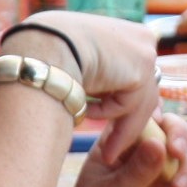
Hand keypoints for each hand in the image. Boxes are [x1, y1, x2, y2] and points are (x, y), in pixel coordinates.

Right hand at [8, 11, 159, 164]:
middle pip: (144, 88)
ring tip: (107, 155)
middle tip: (115, 148)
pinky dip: (111, 117)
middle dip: (130, 121)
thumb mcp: (78, 63)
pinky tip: (88, 117)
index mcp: (126, 32)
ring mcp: (144, 49)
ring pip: (139, 100)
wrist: (42, 45)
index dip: (129, 101)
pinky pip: (131, 104)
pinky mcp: (142, 65)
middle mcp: (140, 36)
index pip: (137, 72)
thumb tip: (103, 96)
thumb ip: (98, 75)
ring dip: (121, 129)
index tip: (121, 125)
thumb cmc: (46, 53)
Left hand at [41, 111, 186, 186]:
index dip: (159, 116)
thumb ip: (136, 171)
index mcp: (120, 147)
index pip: (144, 117)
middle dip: (182, 138)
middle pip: (175, 133)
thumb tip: (159, 143)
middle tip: (177, 153)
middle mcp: (144, 159)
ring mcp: (161, 182)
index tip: (162, 129)